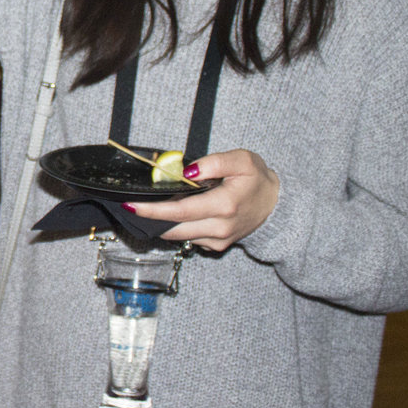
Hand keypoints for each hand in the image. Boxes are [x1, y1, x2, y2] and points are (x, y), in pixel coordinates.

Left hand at [125, 149, 279, 251]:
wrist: (276, 206)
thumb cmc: (257, 180)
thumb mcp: (242, 160)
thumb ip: (214, 162)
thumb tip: (187, 171)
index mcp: (224, 206)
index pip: (180, 211)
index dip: (153, 210)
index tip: (131, 205)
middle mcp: (219, 228)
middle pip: (173, 228)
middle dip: (149, 218)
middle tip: (132, 203)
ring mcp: (218, 240)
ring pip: (178, 236)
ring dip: (162, 222)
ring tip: (153, 204)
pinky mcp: (216, 246)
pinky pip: (188, 238)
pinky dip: (177, 226)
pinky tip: (176, 211)